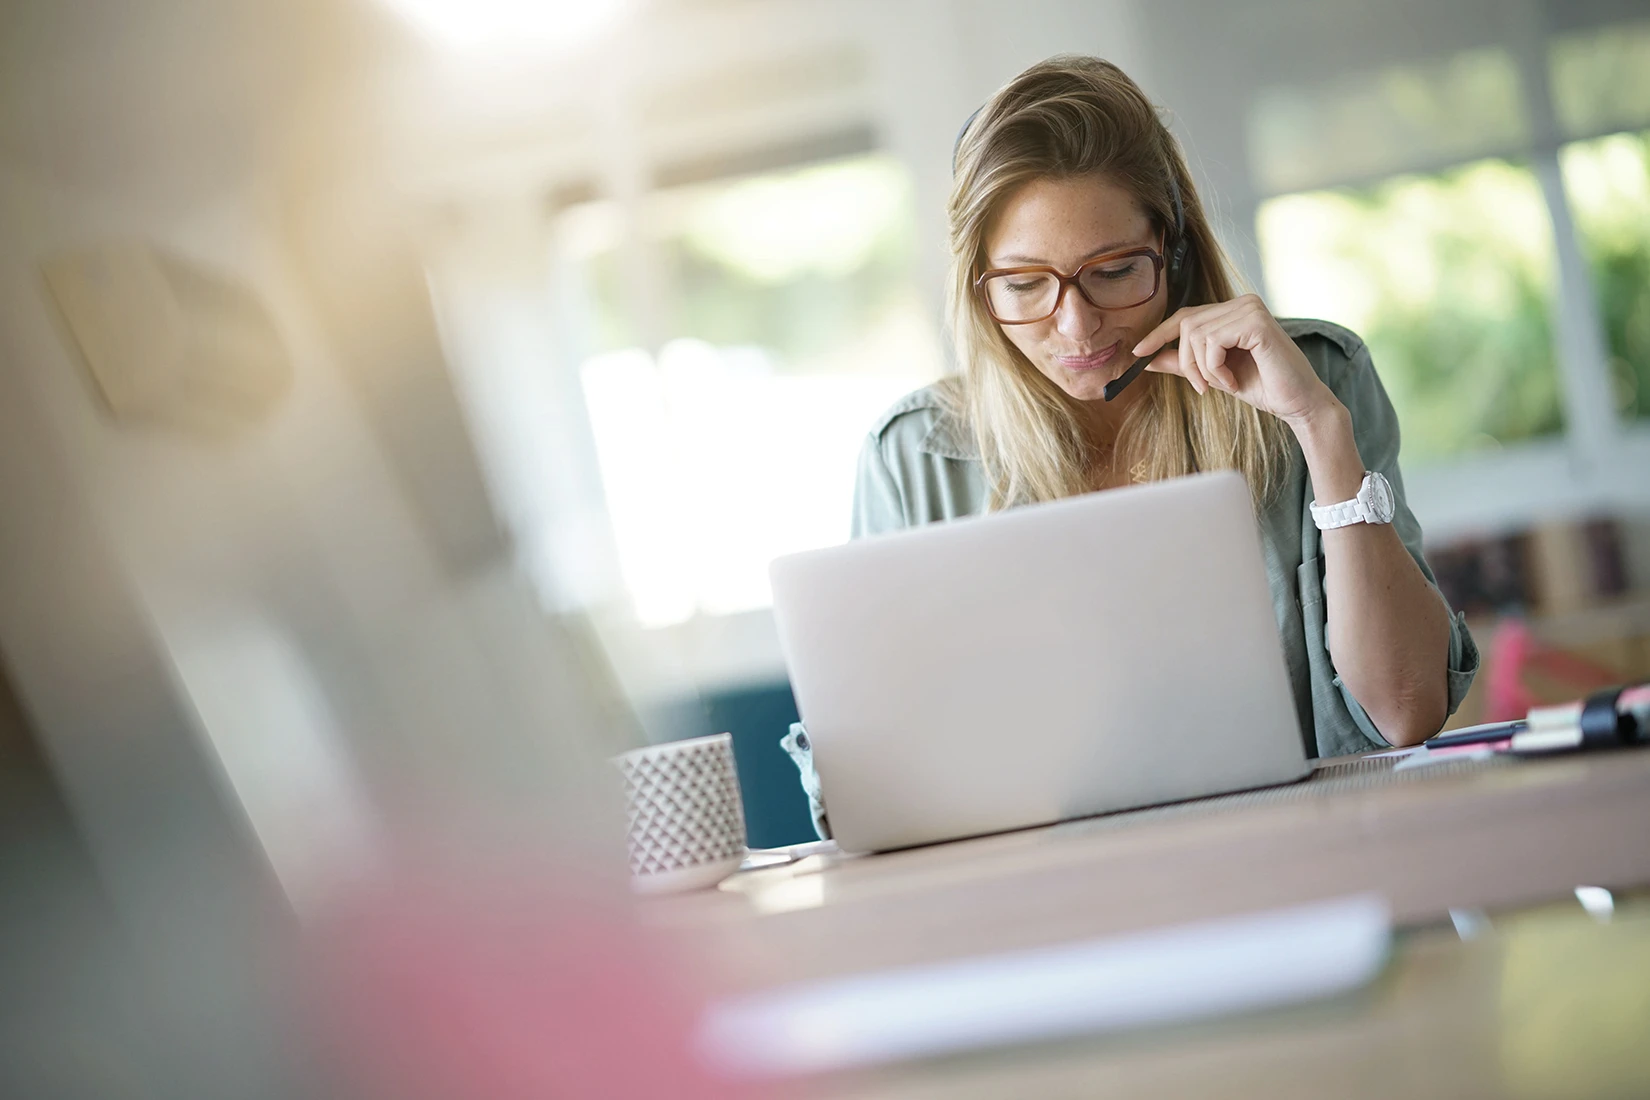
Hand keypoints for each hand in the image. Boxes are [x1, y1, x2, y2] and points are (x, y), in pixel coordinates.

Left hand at [1132, 294, 1339, 425]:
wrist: (1298, 403)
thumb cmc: (1263, 387)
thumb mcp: (1214, 374)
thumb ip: (1185, 363)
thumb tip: (1147, 359)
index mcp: (1234, 311)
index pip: (1186, 316)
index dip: (1159, 334)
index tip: (1138, 353)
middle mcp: (1242, 303)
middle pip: (1186, 325)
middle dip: (1186, 361)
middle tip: (1202, 387)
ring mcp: (1250, 309)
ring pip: (1196, 335)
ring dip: (1203, 369)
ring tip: (1224, 384)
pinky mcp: (1256, 322)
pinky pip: (1213, 343)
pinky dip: (1216, 368)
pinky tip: (1233, 380)